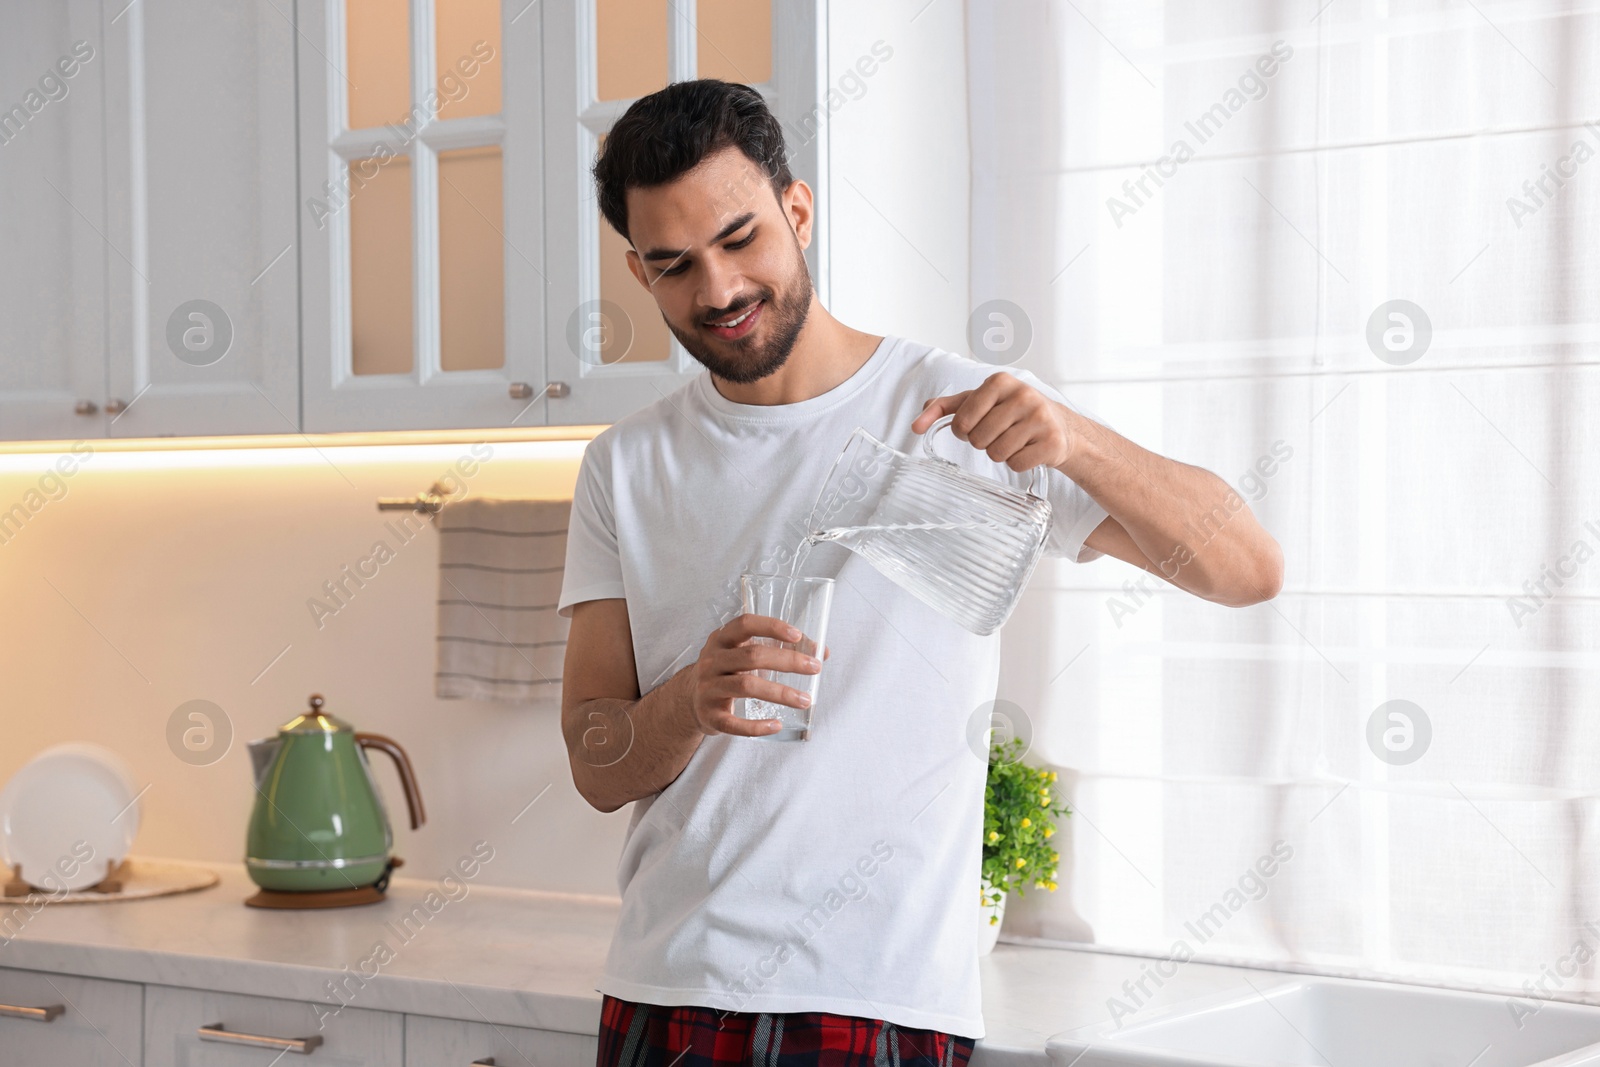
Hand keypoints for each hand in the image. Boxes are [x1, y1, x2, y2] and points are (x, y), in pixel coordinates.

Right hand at [684, 613, 822, 736]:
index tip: (797, 635)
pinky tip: (777, 725)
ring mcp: (708, 688)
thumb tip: (822, 652)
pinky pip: (734, 723)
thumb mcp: (743, 654)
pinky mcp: (709, 715)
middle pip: (752, 656)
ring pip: (746, 686)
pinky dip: (756, 726)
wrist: (688, 700)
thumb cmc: (727, 671)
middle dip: (787, 661)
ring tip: (805, 700)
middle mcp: (712, 660)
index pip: (745, 624)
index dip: (771, 626)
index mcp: (721, 639)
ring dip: (780, 693)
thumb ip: (779, 649)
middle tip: (815, 668)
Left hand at [910, 372, 1076, 472]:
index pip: (962, 420)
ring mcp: (1040, 417)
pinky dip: (1018, 463)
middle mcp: (1022, 395)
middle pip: (979, 439)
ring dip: (1000, 453)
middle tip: (998, 434)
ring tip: (1013, 440)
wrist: (1059, 426)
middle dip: (983, 442)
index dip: (963, 430)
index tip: (974, 426)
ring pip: (997, 453)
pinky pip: (1016, 464)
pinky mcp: (1051, 441)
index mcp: (999, 381)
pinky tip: (1027, 449)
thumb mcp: (978, 402)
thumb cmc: (1011, 412)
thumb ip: (945, 408)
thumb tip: (916, 426)